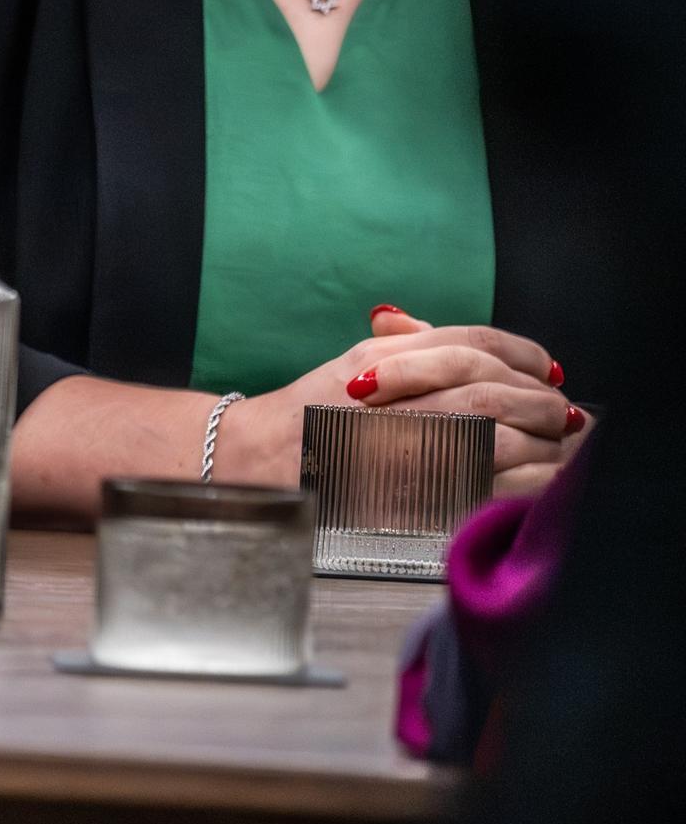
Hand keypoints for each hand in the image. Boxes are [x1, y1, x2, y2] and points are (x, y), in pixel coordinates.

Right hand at [221, 305, 581, 495]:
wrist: (259, 464)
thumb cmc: (308, 417)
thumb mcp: (352, 366)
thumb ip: (401, 346)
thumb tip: (443, 333)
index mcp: (386, 359)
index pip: (474, 342)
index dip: (522, 352)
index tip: (548, 369)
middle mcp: (395, 393)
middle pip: (494, 386)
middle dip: (540, 400)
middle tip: (564, 414)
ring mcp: (404, 441)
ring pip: (500, 432)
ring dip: (543, 441)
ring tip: (561, 447)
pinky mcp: (413, 490)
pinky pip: (490, 481)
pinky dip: (529, 479)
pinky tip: (542, 478)